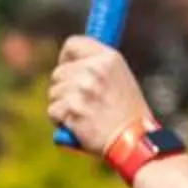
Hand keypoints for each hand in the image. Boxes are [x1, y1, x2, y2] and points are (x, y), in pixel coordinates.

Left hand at [47, 37, 148, 158]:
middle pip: (58, 72)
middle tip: (80, 103)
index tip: (67, 68)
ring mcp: (82, 88)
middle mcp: (94, 69)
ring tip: (84, 116)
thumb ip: (98, 67)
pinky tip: (78, 127)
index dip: (66, 58)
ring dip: (62, 106)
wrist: (135, 142)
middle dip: (64, 89)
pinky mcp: (73, 108)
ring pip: (54, 92)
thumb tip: (73, 62)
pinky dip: (61, 121)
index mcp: (108, 58)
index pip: (73, 44)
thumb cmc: (128, 115)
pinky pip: (53, 110)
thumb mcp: (121, 79)